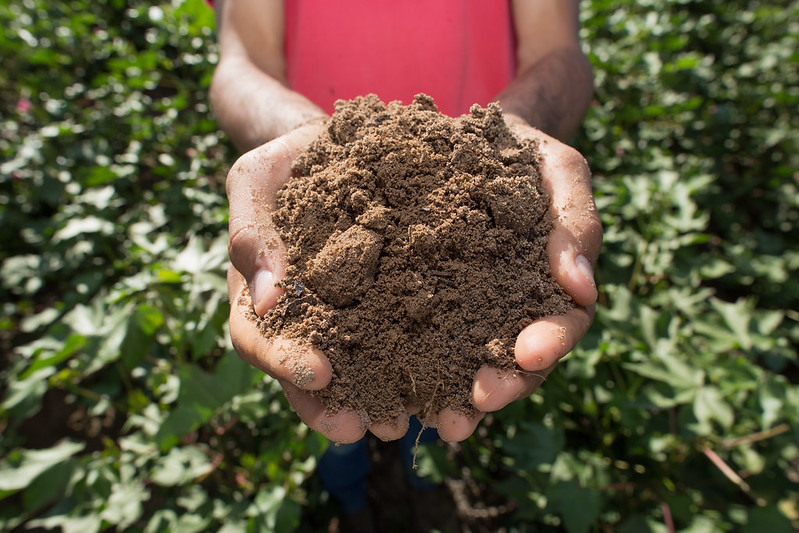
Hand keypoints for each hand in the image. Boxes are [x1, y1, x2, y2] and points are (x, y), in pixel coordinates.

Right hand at [226, 121, 409, 443]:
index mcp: (261, 297)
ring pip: (356, 370)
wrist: (338, 143)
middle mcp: (303, 317)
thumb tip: (266, 302)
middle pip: (307, 376)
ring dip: (381, 400)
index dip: (283, 362)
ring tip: (412, 420)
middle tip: (370, 426)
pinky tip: (448, 381)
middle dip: (336, 406)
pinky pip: (403, 338)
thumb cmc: (286, 161)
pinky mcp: (391, 302)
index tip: (319, 373)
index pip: (259, 341)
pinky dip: (422, 364)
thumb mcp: (255, 180)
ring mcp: (346, 314)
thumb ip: (251, 233)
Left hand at [426, 119, 602, 441]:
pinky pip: (424, 342)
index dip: (551, 342)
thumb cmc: (523, 153)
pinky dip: (415, 370)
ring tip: (440, 420)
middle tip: (479, 402)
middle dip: (505, 384)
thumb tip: (581, 288)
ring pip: (472, 364)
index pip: (563, 322)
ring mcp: (472, 310)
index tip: (529, 353)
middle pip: (520, 361)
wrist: (468, 138)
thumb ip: (576, 223)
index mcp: (553, 284)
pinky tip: (397, 391)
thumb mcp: (560, 171)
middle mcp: (516, 308)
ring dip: (460, 397)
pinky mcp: (428, 304)